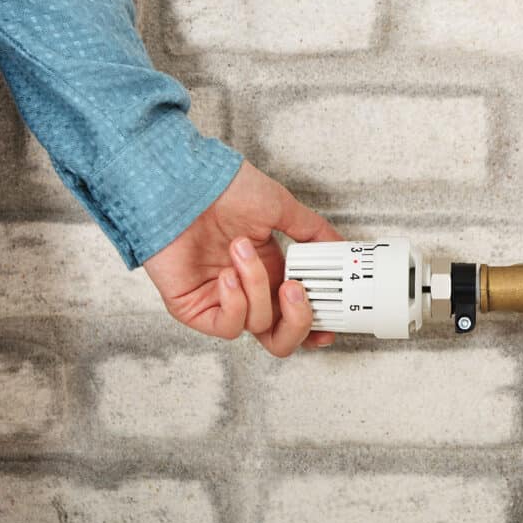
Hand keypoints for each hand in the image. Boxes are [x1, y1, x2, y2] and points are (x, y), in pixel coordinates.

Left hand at [143, 161, 341, 354]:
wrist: (182, 184)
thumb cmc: (223, 189)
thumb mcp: (280, 207)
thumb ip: (314, 232)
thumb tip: (341, 249)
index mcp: (270, 272)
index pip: (295, 315)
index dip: (315, 326)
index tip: (330, 324)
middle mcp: (247, 291)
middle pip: (280, 338)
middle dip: (298, 322)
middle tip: (295, 291)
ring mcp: (221, 301)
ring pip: (258, 326)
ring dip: (257, 287)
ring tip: (242, 250)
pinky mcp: (194, 308)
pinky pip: (227, 326)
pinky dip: (235, 302)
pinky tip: (228, 273)